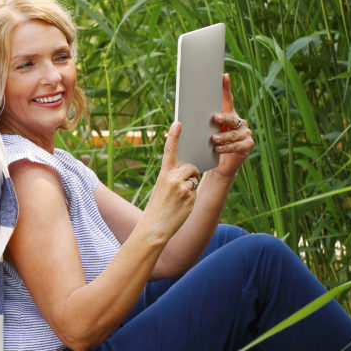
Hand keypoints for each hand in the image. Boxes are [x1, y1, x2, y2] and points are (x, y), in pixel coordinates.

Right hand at [142, 121, 200, 239]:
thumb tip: (188, 171)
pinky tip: (183, 206)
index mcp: (163, 174)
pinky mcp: (190, 197)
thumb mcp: (161, 188)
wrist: (155, 227)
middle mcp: (173, 178)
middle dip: (190, 174)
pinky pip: (195, 191)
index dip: (174, 136)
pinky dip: (191, 197)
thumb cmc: (157, 207)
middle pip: (190, 167)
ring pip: (194, 179)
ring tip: (179, 199)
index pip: (170, 151)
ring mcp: (183, 188)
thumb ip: (173, 177)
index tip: (178, 122)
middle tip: (180, 187)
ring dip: (190, 187)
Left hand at [209, 73, 254, 178]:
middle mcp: (239, 122)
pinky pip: (237, 145)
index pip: (227, 99)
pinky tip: (218, 148)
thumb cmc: (210, 146)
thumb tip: (182, 117)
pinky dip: (227, 147)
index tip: (223, 76)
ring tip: (213, 139)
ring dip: (223, 136)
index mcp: (228, 115)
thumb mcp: (204, 133)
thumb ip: (200, 123)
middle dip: (223, 118)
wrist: (220, 165)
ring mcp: (245, 133)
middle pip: (231, 118)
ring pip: (233, 133)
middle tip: (214, 118)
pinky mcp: (248, 145)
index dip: (226, 87)